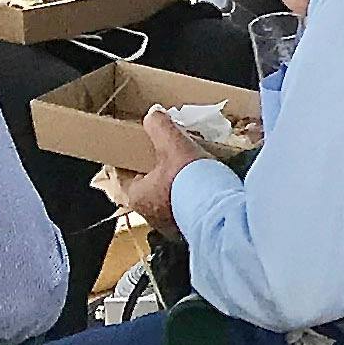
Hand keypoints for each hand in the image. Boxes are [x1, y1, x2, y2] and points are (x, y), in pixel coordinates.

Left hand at [112, 107, 207, 233]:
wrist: (220, 212)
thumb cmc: (189, 181)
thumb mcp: (173, 145)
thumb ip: (159, 127)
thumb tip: (152, 113)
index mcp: (136, 195)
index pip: (123, 175)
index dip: (130, 162)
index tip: (139, 152)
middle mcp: (148, 214)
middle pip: (147, 188)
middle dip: (156, 174)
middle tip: (168, 159)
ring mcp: (170, 226)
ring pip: (167, 201)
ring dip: (175, 189)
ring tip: (190, 174)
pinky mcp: (190, 231)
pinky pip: (186, 212)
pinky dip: (191, 202)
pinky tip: (203, 191)